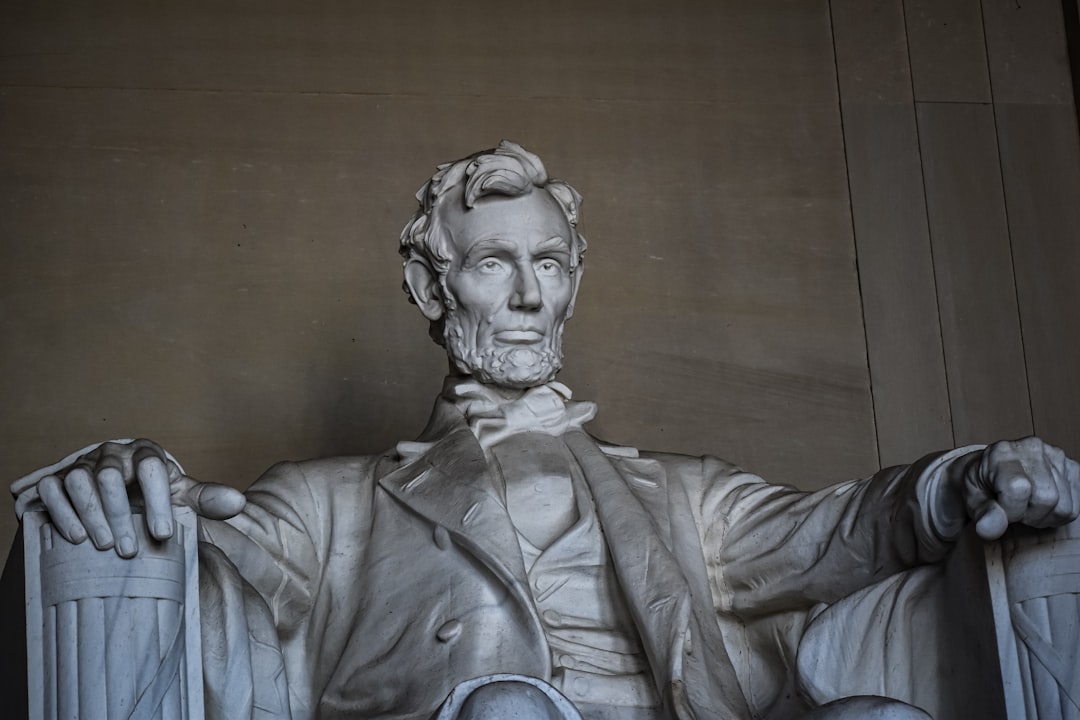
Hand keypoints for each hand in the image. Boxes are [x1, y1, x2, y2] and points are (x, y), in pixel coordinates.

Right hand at [30, 438, 244, 556]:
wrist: (117, 494)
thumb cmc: (151, 496)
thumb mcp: (180, 496)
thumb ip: (206, 498)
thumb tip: (239, 503)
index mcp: (146, 454)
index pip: (152, 468)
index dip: (157, 500)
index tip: (163, 534)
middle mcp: (112, 454)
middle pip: (110, 475)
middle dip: (119, 513)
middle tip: (128, 550)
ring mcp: (81, 465)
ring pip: (79, 479)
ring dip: (90, 514)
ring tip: (104, 546)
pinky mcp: (56, 479)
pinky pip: (51, 488)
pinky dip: (62, 511)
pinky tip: (75, 537)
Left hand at [951, 437, 1079, 540]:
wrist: (990, 470)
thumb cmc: (981, 485)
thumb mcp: (971, 498)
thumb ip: (981, 513)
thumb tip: (991, 528)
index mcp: (1002, 452)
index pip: (1019, 489)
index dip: (1010, 510)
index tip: (999, 510)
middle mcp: (1032, 448)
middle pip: (1047, 498)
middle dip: (1027, 514)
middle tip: (1012, 508)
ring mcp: (1056, 456)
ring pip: (1063, 507)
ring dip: (1042, 517)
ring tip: (1024, 506)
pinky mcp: (1072, 468)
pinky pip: (1074, 508)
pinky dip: (1055, 515)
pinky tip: (1038, 504)